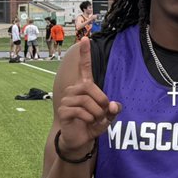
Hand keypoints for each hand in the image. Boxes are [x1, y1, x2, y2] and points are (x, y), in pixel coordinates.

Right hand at [57, 38, 120, 157]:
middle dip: (102, 103)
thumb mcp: (108, 115)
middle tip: (102, 113)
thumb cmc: (93, 123)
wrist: (80, 139)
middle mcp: (74, 89)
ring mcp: (67, 99)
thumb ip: (113, 109)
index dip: (85, 54)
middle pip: (92, 88)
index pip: (84, 68)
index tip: (85, 39)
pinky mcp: (63, 110)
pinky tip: (87, 122)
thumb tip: (114, 105)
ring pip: (88, 102)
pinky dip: (90, 119)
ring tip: (94, 119)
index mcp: (85, 87)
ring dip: (97, 113)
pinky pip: (82, 112)